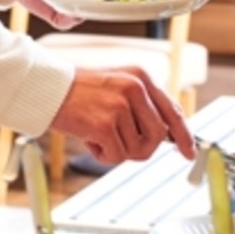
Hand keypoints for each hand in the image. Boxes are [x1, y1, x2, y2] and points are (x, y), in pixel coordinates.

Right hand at [46, 66, 194, 162]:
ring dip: (117, 150)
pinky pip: (116, 156)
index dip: (184, 136)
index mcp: (141, 77)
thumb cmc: (77, 91)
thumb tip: (164, 135)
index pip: (172, 111)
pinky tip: (88, 138)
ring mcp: (120, 106)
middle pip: (158, 137)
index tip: (189, 153)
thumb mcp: (116, 87)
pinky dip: (102, 154)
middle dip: (142, 148)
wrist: (45, 89)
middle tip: (120, 144)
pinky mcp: (105, 124)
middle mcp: (135, 88)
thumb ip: (141, 106)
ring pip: (137, 150)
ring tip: (97, 133)